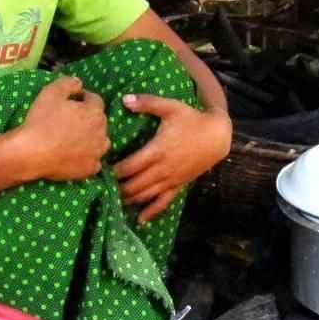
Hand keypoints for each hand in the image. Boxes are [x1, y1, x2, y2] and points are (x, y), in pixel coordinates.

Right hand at [18, 76, 107, 181]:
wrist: (31, 153)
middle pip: (99, 120)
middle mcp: (101, 132)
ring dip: (92, 137)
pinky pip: (94, 161)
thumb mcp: (51, 92)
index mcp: (94, 112)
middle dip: (88, 117)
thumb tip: (79, 83)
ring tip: (76, 137)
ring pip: (101, 141)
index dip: (84, 97)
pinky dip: (88, 157)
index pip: (95, 99)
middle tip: (71, 118)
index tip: (73, 99)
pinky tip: (76, 155)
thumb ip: (68, 83)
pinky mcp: (90, 169)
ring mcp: (97, 153)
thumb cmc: (41, 120)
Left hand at [113, 95, 231, 222]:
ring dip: (128, 199)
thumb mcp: (171, 107)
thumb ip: (147, 103)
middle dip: (117, 187)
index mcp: (158, 150)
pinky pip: (163, 203)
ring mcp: (171, 180)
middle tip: (101, 187)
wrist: (217, 136)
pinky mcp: (178, 186)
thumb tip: (124, 99)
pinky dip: (151, 212)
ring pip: (146, 195)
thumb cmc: (192, 119)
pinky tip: (140, 220)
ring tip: (112, 200)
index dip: (114, 171)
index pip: (130, 166)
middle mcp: (163, 169)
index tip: (101, 170)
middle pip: (134, 184)